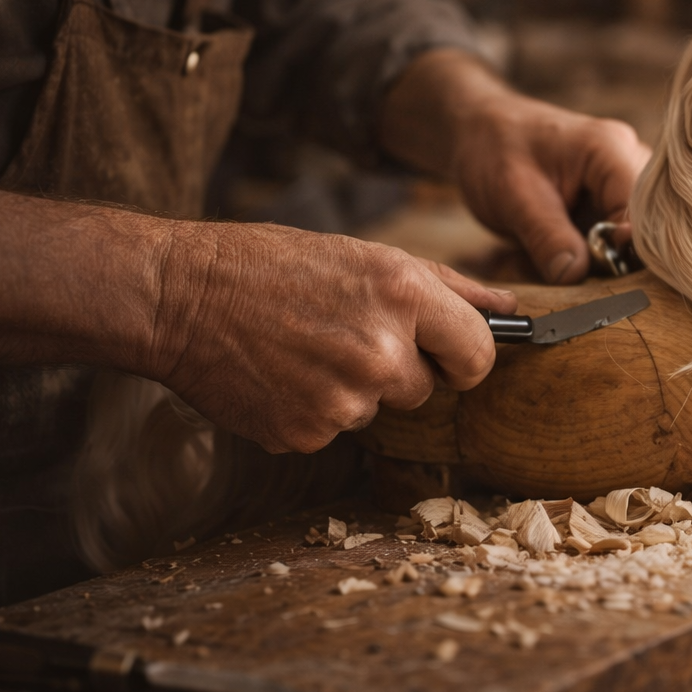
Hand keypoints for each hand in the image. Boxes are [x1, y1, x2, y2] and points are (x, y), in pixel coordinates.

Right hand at [0, 184, 514, 453]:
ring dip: (353, 389)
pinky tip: (281, 374)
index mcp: (405, 295)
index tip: (444, 352)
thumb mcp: (367, 256)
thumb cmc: (275, 266)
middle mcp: (383, 350)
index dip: (463, 356)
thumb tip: (511, 308)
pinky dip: (313, 409)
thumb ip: (448, 287)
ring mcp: (344, 398)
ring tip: (306, 348)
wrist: (180, 297)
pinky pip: (335, 432)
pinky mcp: (308, 434)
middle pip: (428, 388)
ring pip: (378, 410)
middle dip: (400, 369)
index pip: (481, 355)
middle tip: (345, 335)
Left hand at [379, 50, 651, 283]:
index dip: (624, 249)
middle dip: (613, 257)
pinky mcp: (610, 199)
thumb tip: (575, 276)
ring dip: (600, 257)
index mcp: (610, 149)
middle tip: (573, 269)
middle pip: (646, 225)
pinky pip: (614, 237)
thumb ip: (548, 237)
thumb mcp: (514, 196)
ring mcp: (623, 180)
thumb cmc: (494, 149)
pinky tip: (560, 250)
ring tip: (558, 255)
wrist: (480, 131)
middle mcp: (628, 160)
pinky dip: (590, 253)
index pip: (642, 211)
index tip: (591, 271)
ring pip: (631, 236)